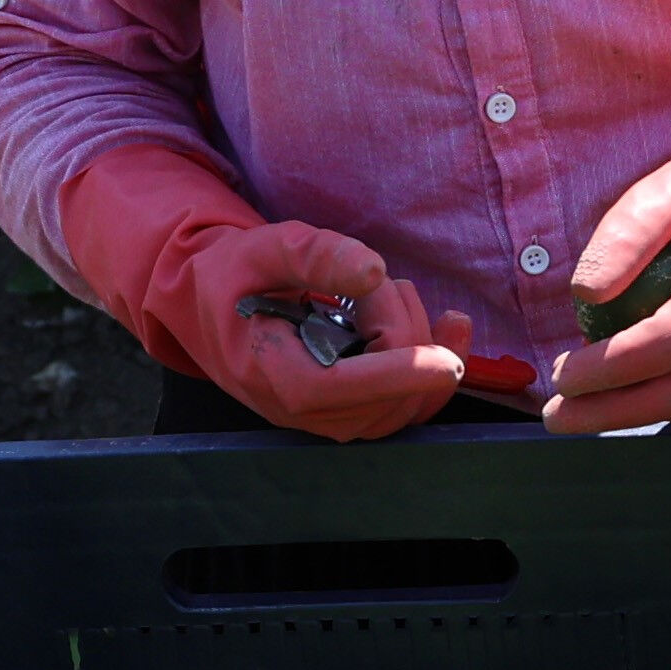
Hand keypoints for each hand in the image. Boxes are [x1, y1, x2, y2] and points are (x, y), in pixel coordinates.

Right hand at [183, 223, 469, 437]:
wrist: (216, 306)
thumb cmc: (238, 275)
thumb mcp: (263, 248)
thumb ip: (315, 254)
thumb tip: (373, 270)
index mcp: (271, 373)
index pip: (338, 388)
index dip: (395, 375)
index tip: (445, 361)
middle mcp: (302, 412)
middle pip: (383, 392)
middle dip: (400, 323)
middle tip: (373, 280)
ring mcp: (330, 420)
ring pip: (404, 405)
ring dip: (418, 338)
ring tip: (389, 293)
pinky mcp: (353, 415)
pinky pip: (408, 409)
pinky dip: (438, 371)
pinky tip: (454, 328)